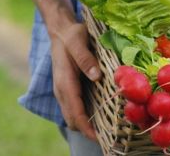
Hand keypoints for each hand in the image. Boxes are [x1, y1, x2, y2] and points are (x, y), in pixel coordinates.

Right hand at [51, 22, 100, 140]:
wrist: (60, 31)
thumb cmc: (71, 35)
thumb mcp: (78, 41)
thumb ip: (85, 58)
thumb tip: (96, 76)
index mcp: (64, 81)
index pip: (74, 111)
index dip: (86, 128)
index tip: (99, 138)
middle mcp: (62, 89)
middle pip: (72, 119)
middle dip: (87, 131)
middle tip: (108, 136)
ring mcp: (63, 90)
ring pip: (72, 116)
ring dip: (85, 125)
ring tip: (106, 130)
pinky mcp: (68, 88)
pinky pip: (74, 108)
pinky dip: (83, 116)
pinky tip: (98, 115)